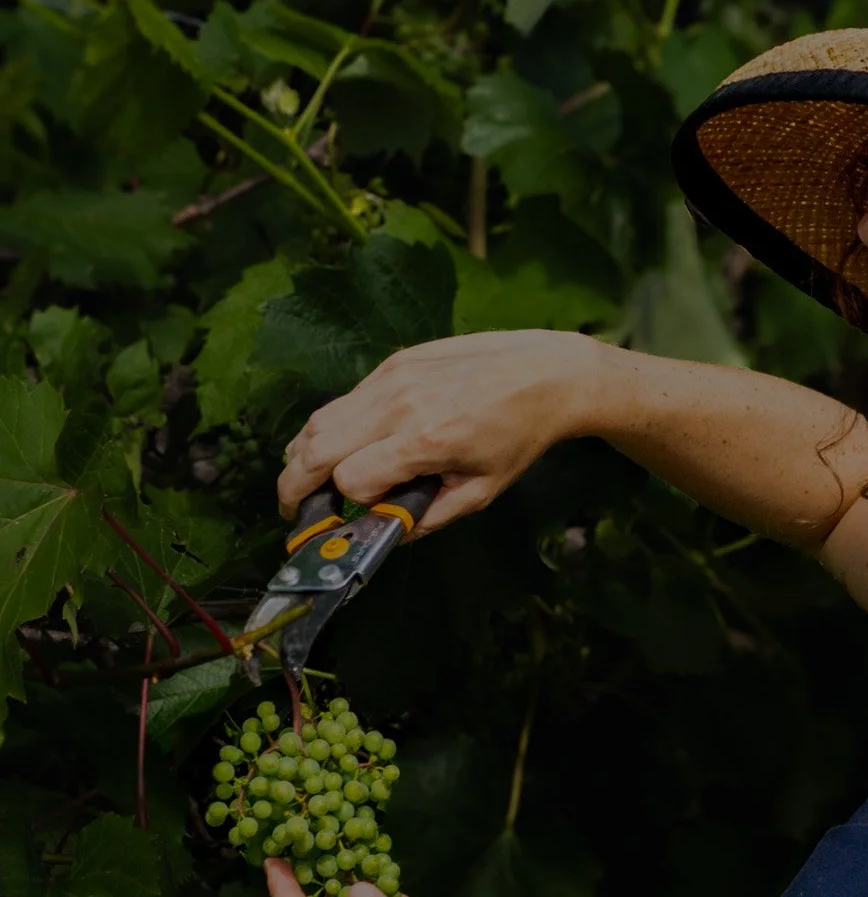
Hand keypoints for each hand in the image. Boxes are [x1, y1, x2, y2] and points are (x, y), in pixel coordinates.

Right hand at [277, 328, 618, 535]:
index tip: (356, 516)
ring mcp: (393, 377)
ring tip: (305, 479)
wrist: (547, 374)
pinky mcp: (395, 362)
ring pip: (320, 420)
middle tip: (291, 508)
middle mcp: (400, 404)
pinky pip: (345, 400)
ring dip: (303, 453)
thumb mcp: (481, 491)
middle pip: (315, 447)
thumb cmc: (519, 436)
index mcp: (425, 440)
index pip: (351, 480)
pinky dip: (332, 427)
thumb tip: (384, 534)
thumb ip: (428, 518)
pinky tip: (344, 445)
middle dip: (295, 484)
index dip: (350, 504)